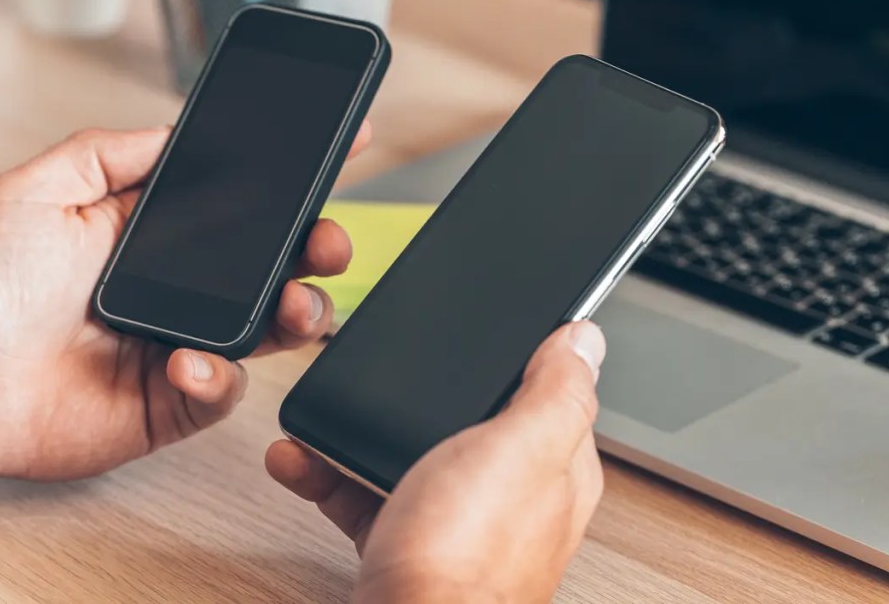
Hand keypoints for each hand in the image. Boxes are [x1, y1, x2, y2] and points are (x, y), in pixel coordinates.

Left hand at [0, 122, 369, 481]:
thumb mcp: (39, 189)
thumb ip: (111, 153)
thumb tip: (175, 129)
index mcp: (157, 234)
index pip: (244, 203)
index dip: (295, 181)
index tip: (343, 148)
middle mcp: (181, 288)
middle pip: (276, 268)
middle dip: (317, 250)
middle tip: (326, 242)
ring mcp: (182, 343)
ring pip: (270, 331)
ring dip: (298, 314)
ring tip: (294, 306)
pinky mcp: (174, 402)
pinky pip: (224, 391)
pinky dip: (220, 377)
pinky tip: (190, 362)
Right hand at [266, 321, 605, 602]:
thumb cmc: (467, 557)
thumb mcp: (522, 448)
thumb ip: (558, 391)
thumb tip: (584, 340)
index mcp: (553, 466)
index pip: (547, 393)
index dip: (516, 358)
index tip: (478, 332)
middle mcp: (509, 496)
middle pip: (467, 421)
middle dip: (424, 395)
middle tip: (390, 373)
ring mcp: (456, 522)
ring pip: (411, 455)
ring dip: (365, 432)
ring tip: (328, 414)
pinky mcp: (407, 546)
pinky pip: (367, 494)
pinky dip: (332, 474)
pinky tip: (304, 459)